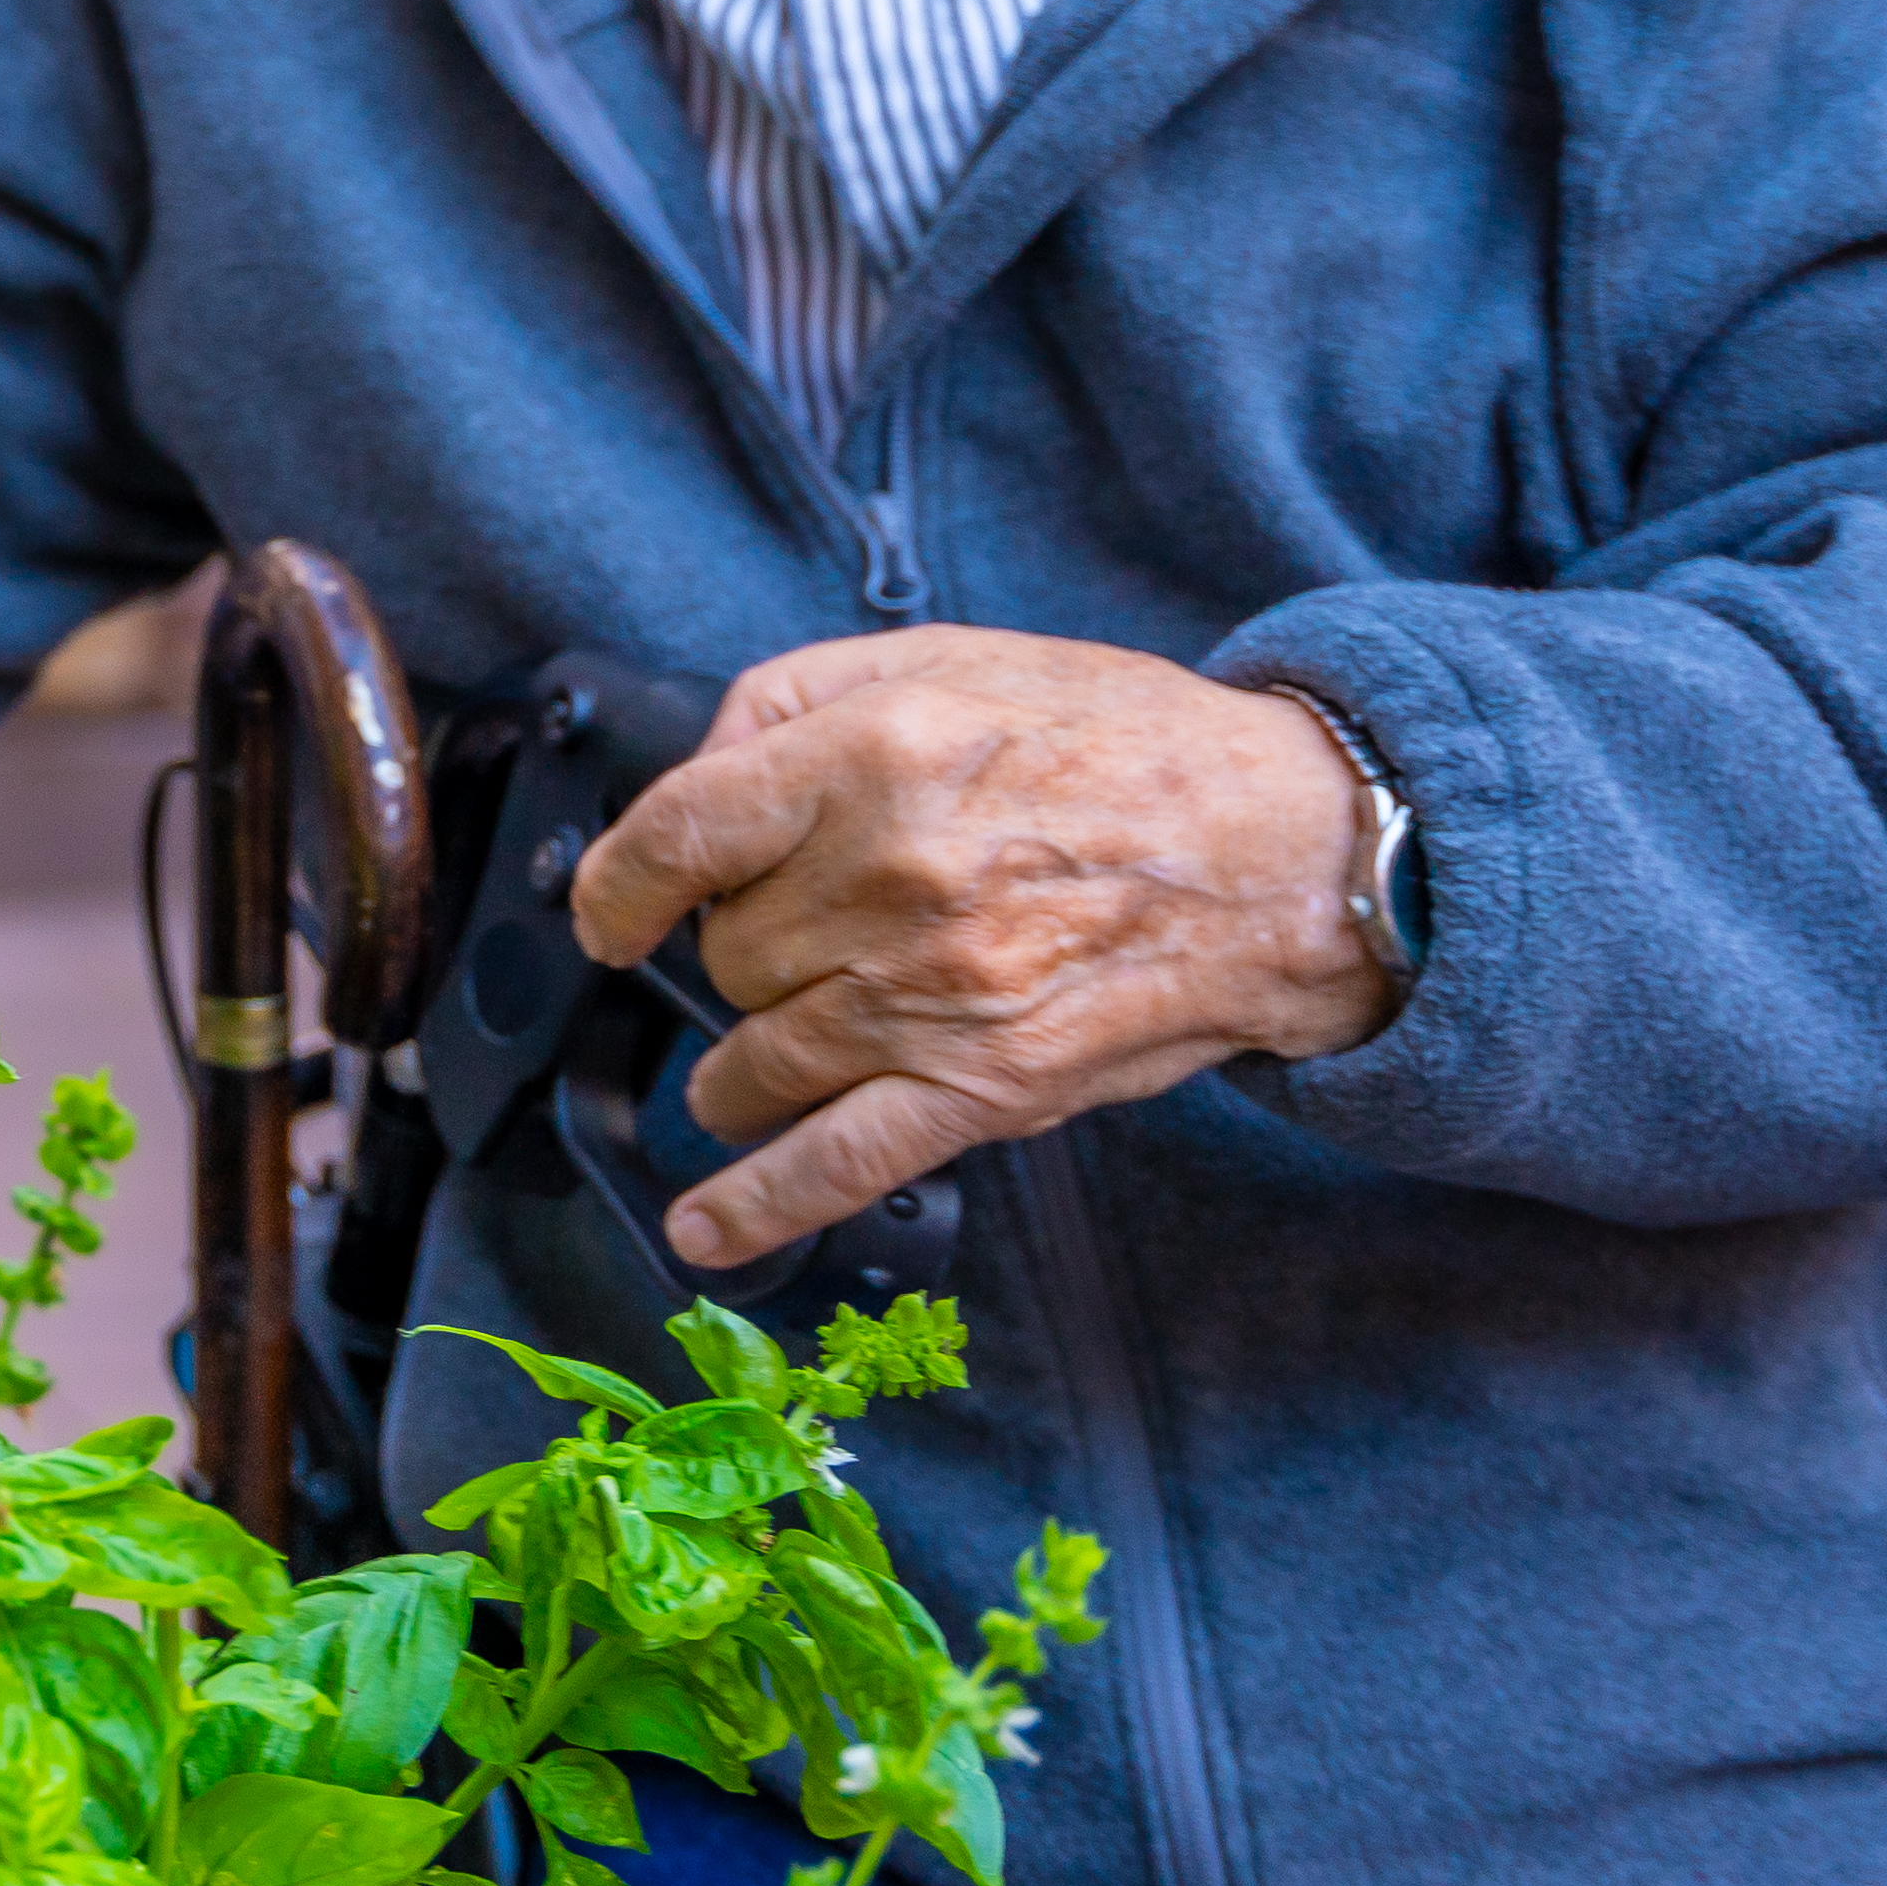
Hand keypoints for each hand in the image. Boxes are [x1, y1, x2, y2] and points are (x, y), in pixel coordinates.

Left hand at [564, 628, 1399, 1267]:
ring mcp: (931, 994)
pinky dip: (756, 1204)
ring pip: (755, 1050)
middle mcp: (889, 877)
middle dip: (745, 943)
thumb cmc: (1120, 743)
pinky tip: (703, 1228)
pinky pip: (836, 1161)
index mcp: (871, 755)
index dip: (617, 881)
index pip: (678, 832)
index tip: (606, 909)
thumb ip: (795, 698)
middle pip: (725, 950)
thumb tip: (699, 772)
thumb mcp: (948, 657)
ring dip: (745, 1054)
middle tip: (813, 923)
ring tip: (776, 1039)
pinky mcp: (984, 1087)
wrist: (1280, 848)